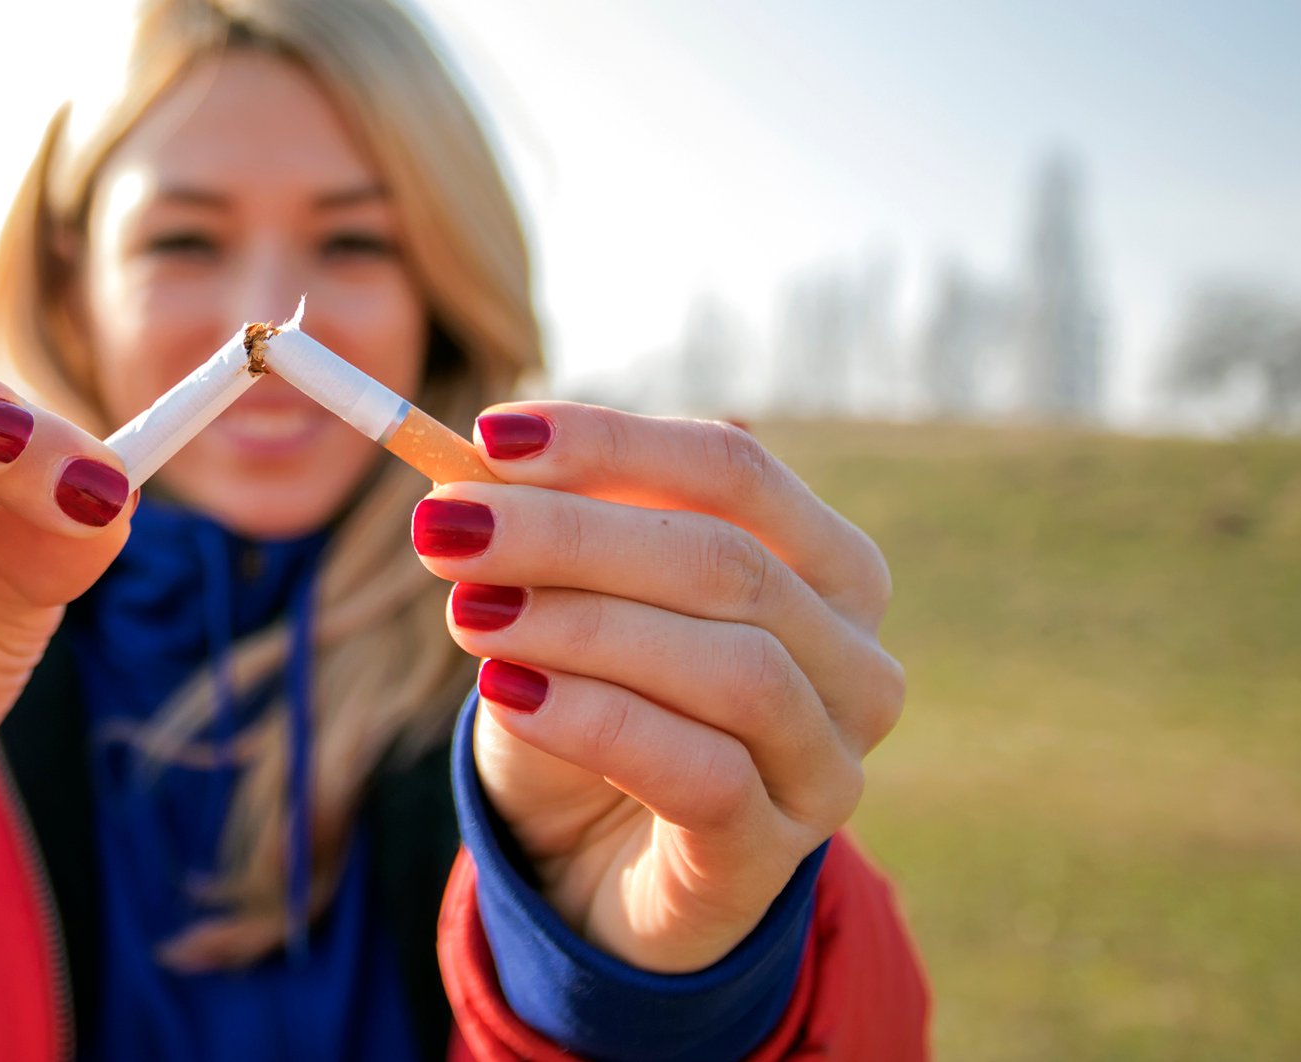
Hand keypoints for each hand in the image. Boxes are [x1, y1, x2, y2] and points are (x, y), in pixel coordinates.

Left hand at [415, 404, 902, 972]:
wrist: (589, 867)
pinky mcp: (769, 859)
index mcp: (827, 567)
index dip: (612, 444)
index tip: (489, 434)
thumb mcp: (569, 602)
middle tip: (446, 527)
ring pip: (730, 668)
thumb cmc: (593, 706)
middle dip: (570, 535)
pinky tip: (508, 692)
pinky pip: (699, 774)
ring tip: (466, 614)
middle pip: (724, 562)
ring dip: (580, 626)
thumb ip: (549, 527)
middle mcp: (854, 661)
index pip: (734, 471)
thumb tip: (484, 454)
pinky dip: (594, 721)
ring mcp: (826, 767)